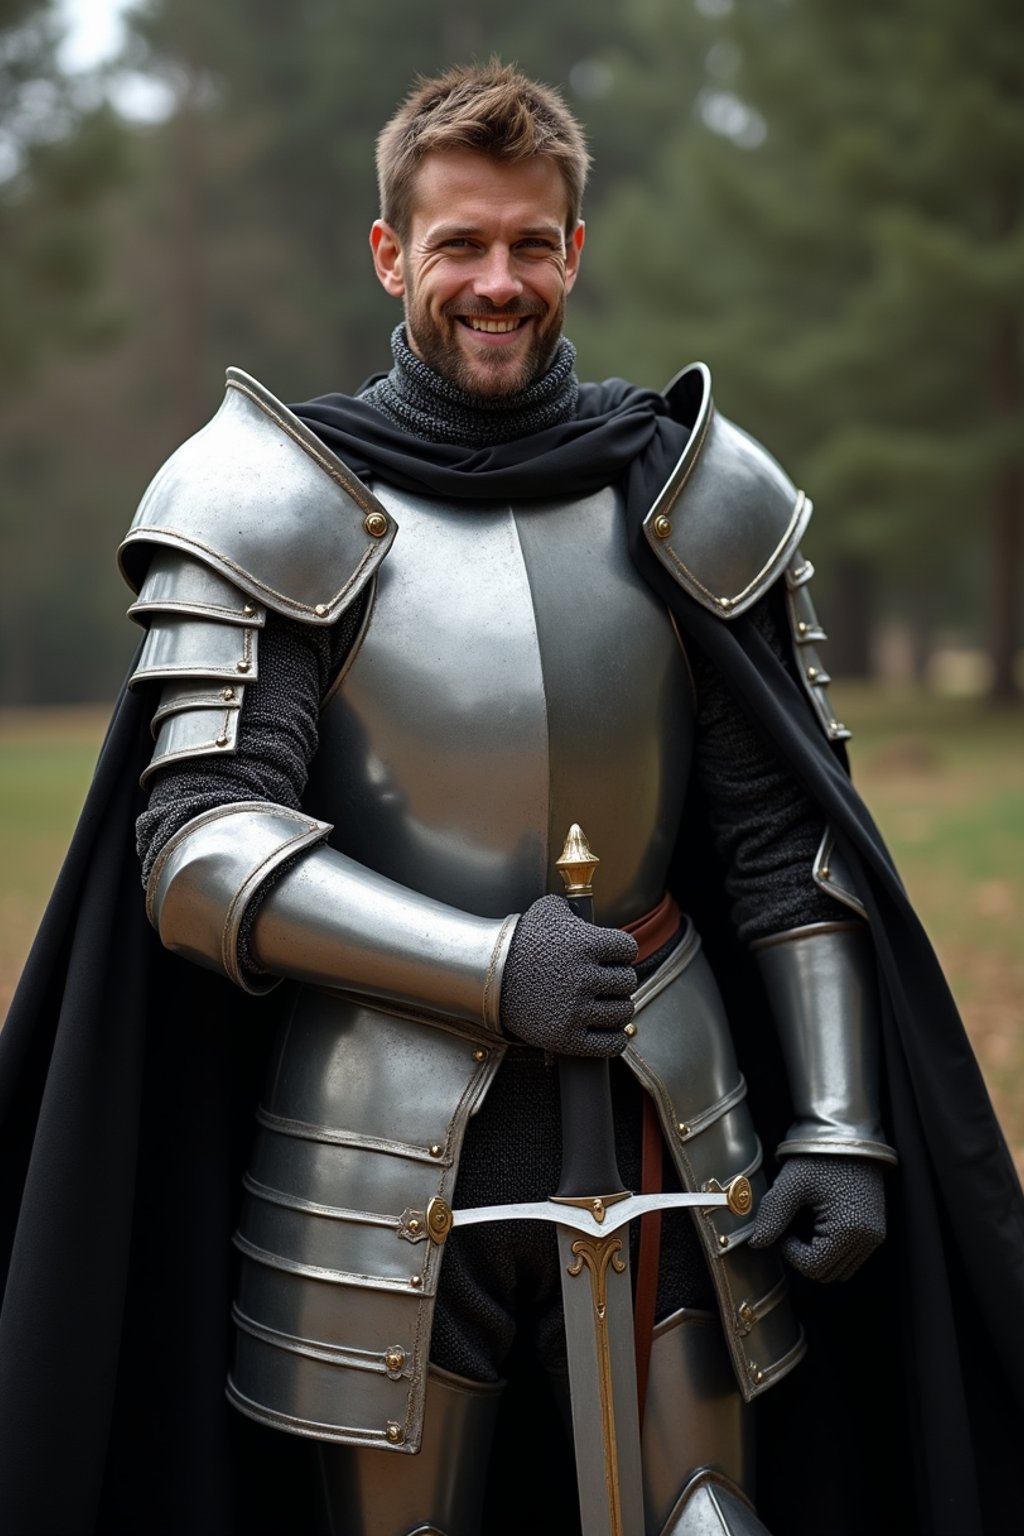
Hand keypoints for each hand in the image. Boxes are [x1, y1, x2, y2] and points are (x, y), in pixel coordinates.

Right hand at [499, 894, 637, 1057]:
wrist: (487, 978)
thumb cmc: (517, 945)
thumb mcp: (544, 912)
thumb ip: (571, 907)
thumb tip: (584, 910)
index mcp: (587, 944)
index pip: (629, 949)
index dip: (621, 952)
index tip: (613, 957)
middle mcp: (585, 977)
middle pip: (627, 981)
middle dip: (618, 980)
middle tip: (605, 982)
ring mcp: (576, 1010)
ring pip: (622, 1012)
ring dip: (616, 1008)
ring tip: (603, 1004)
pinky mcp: (567, 1037)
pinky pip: (610, 1044)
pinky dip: (613, 1039)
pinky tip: (606, 1031)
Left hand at [748, 1154, 885, 1281]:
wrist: (848, 1137)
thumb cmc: (820, 1157)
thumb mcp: (791, 1185)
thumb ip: (772, 1217)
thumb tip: (757, 1244)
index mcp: (848, 1230)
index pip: (814, 1267)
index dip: (791, 1253)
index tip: (784, 1229)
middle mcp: (867, 1239)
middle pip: (827, 1273)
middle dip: (805, 1255)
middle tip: (793, 1226)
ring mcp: (874, 1236)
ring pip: (840, 1269)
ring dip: (820, 1255)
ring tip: (808, 1223)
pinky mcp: (875, 1231)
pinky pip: (851, 1256)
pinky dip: (833, 1249)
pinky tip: (821, 1222)